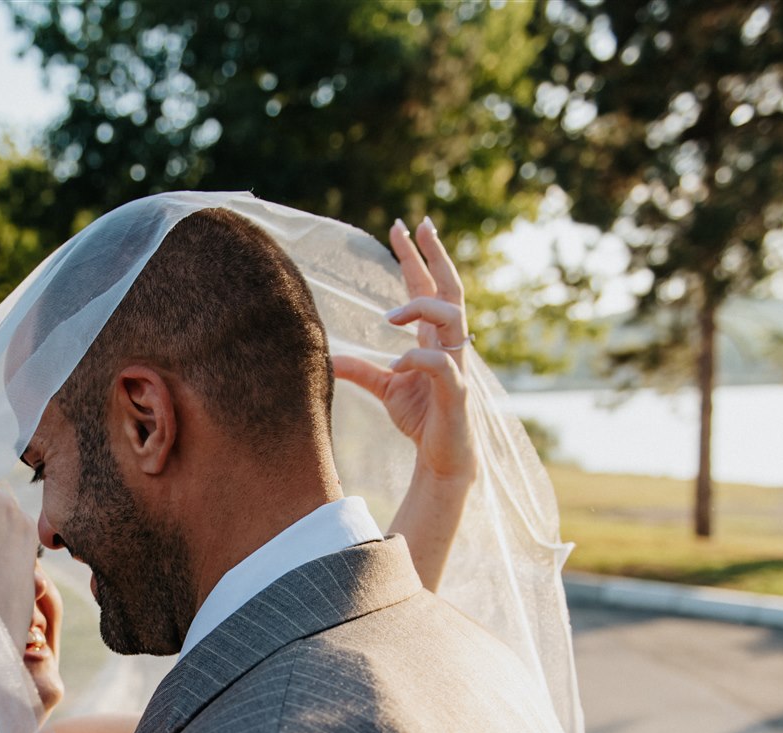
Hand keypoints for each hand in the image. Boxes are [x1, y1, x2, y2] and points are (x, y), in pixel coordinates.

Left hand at [332, 216, 475, 488]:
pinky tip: (398, 365)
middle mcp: (450, 344)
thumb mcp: (385, 388)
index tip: (403, 226)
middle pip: (450, 287)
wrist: (443, 458)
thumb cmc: (421, 419)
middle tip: (419, 224)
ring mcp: (457, 365)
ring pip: (452, 316)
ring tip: (389, 318)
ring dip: (420, 307)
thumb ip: (360, 369)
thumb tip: (325, 356)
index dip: (417, 257)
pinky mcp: (456, 391)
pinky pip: (442, 364)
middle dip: (435, 255)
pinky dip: (418, 359)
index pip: (428, 287)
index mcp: (434, 338)